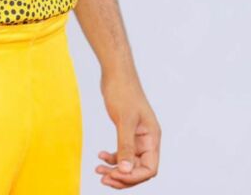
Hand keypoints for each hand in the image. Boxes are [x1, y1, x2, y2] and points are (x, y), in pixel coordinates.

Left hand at [95, 71, 160, 187]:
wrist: (116, 73)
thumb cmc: (123, 91)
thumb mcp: (124, 120)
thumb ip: (125, 146)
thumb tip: (125, 170)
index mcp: (152, 137)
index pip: (149, 168)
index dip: (134, 176)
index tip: (115, 174)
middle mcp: (147, 139)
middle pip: (139, 169)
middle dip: (122, 177)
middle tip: (104, 178)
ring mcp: (137, 136)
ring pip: (129, 162)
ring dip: (115, 169)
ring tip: (99, 171)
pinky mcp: (126, 131)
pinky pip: (122, 152)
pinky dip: (112, 158)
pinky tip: (100, 155)